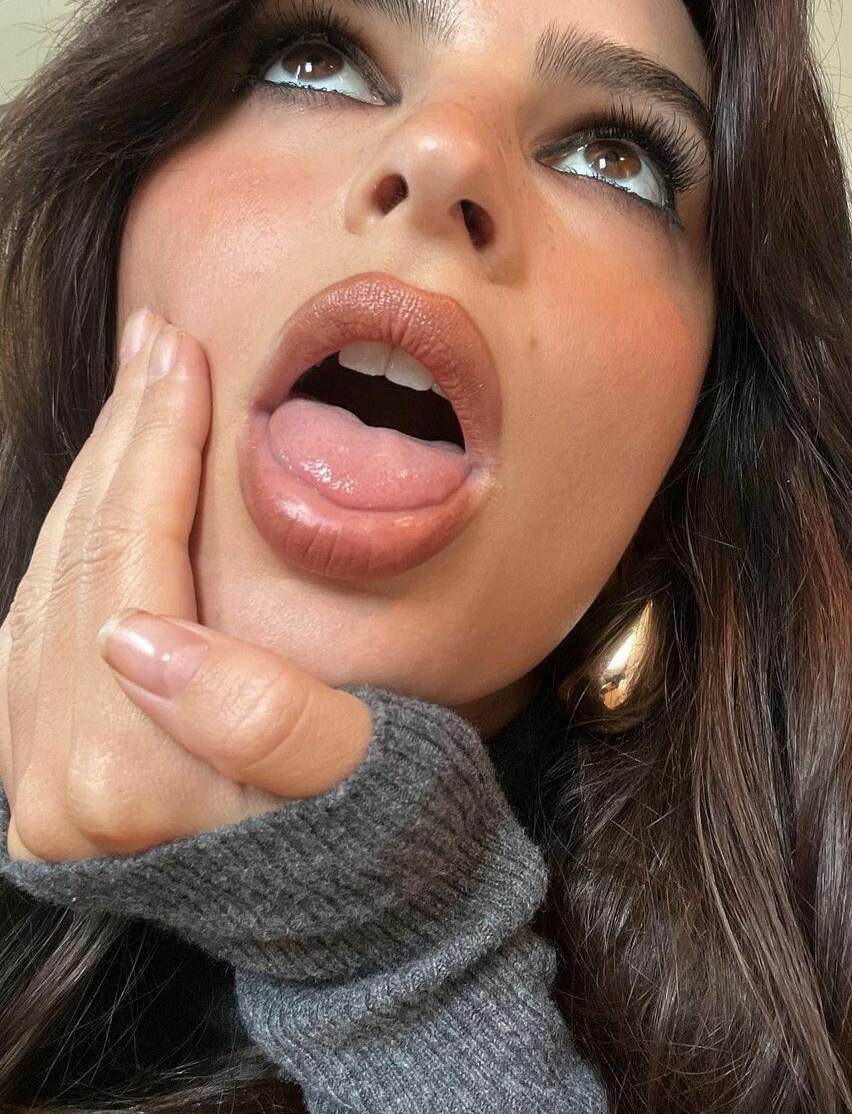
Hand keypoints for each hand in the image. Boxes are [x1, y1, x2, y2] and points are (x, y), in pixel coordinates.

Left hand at [0, 309, 371, 863]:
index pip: (129, 572)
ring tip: (139, 391)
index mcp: (133, 785)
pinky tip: (109, 486)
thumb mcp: (365, 775)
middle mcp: (59, 796)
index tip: (183, 354)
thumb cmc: (391, 839)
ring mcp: (39, 792)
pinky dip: (74, 541)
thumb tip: (138, 636)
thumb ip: (260, 716)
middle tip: (158, 342)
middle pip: (77, 569)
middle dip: (120, 443)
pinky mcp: (45, 780)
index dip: (156, 453)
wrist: (366, 934)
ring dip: (91, 480)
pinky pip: (35, 630)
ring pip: (43, 589)